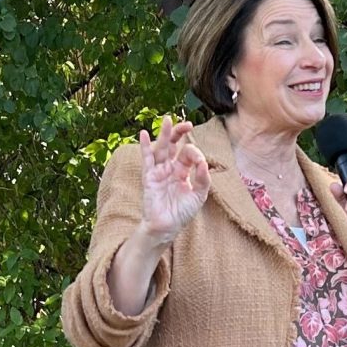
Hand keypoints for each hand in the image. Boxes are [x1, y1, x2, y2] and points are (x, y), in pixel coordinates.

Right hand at [137, 117, 211, 245]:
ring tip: (167, 120)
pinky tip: (142, 134)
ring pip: (161, 148)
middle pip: (174, 145)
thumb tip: (203, 162)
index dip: (195, 154)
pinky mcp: (149, 176)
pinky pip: (146, 159)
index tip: (199, 162)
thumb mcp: (199, 196)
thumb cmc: (182, 213)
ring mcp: (159, 171)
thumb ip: (203, 179)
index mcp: (183, 171)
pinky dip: (144, 147)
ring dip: (164, 134)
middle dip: (179, 133)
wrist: (166, 227)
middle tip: (186, 124)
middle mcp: (170, 168)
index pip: (189, 154)